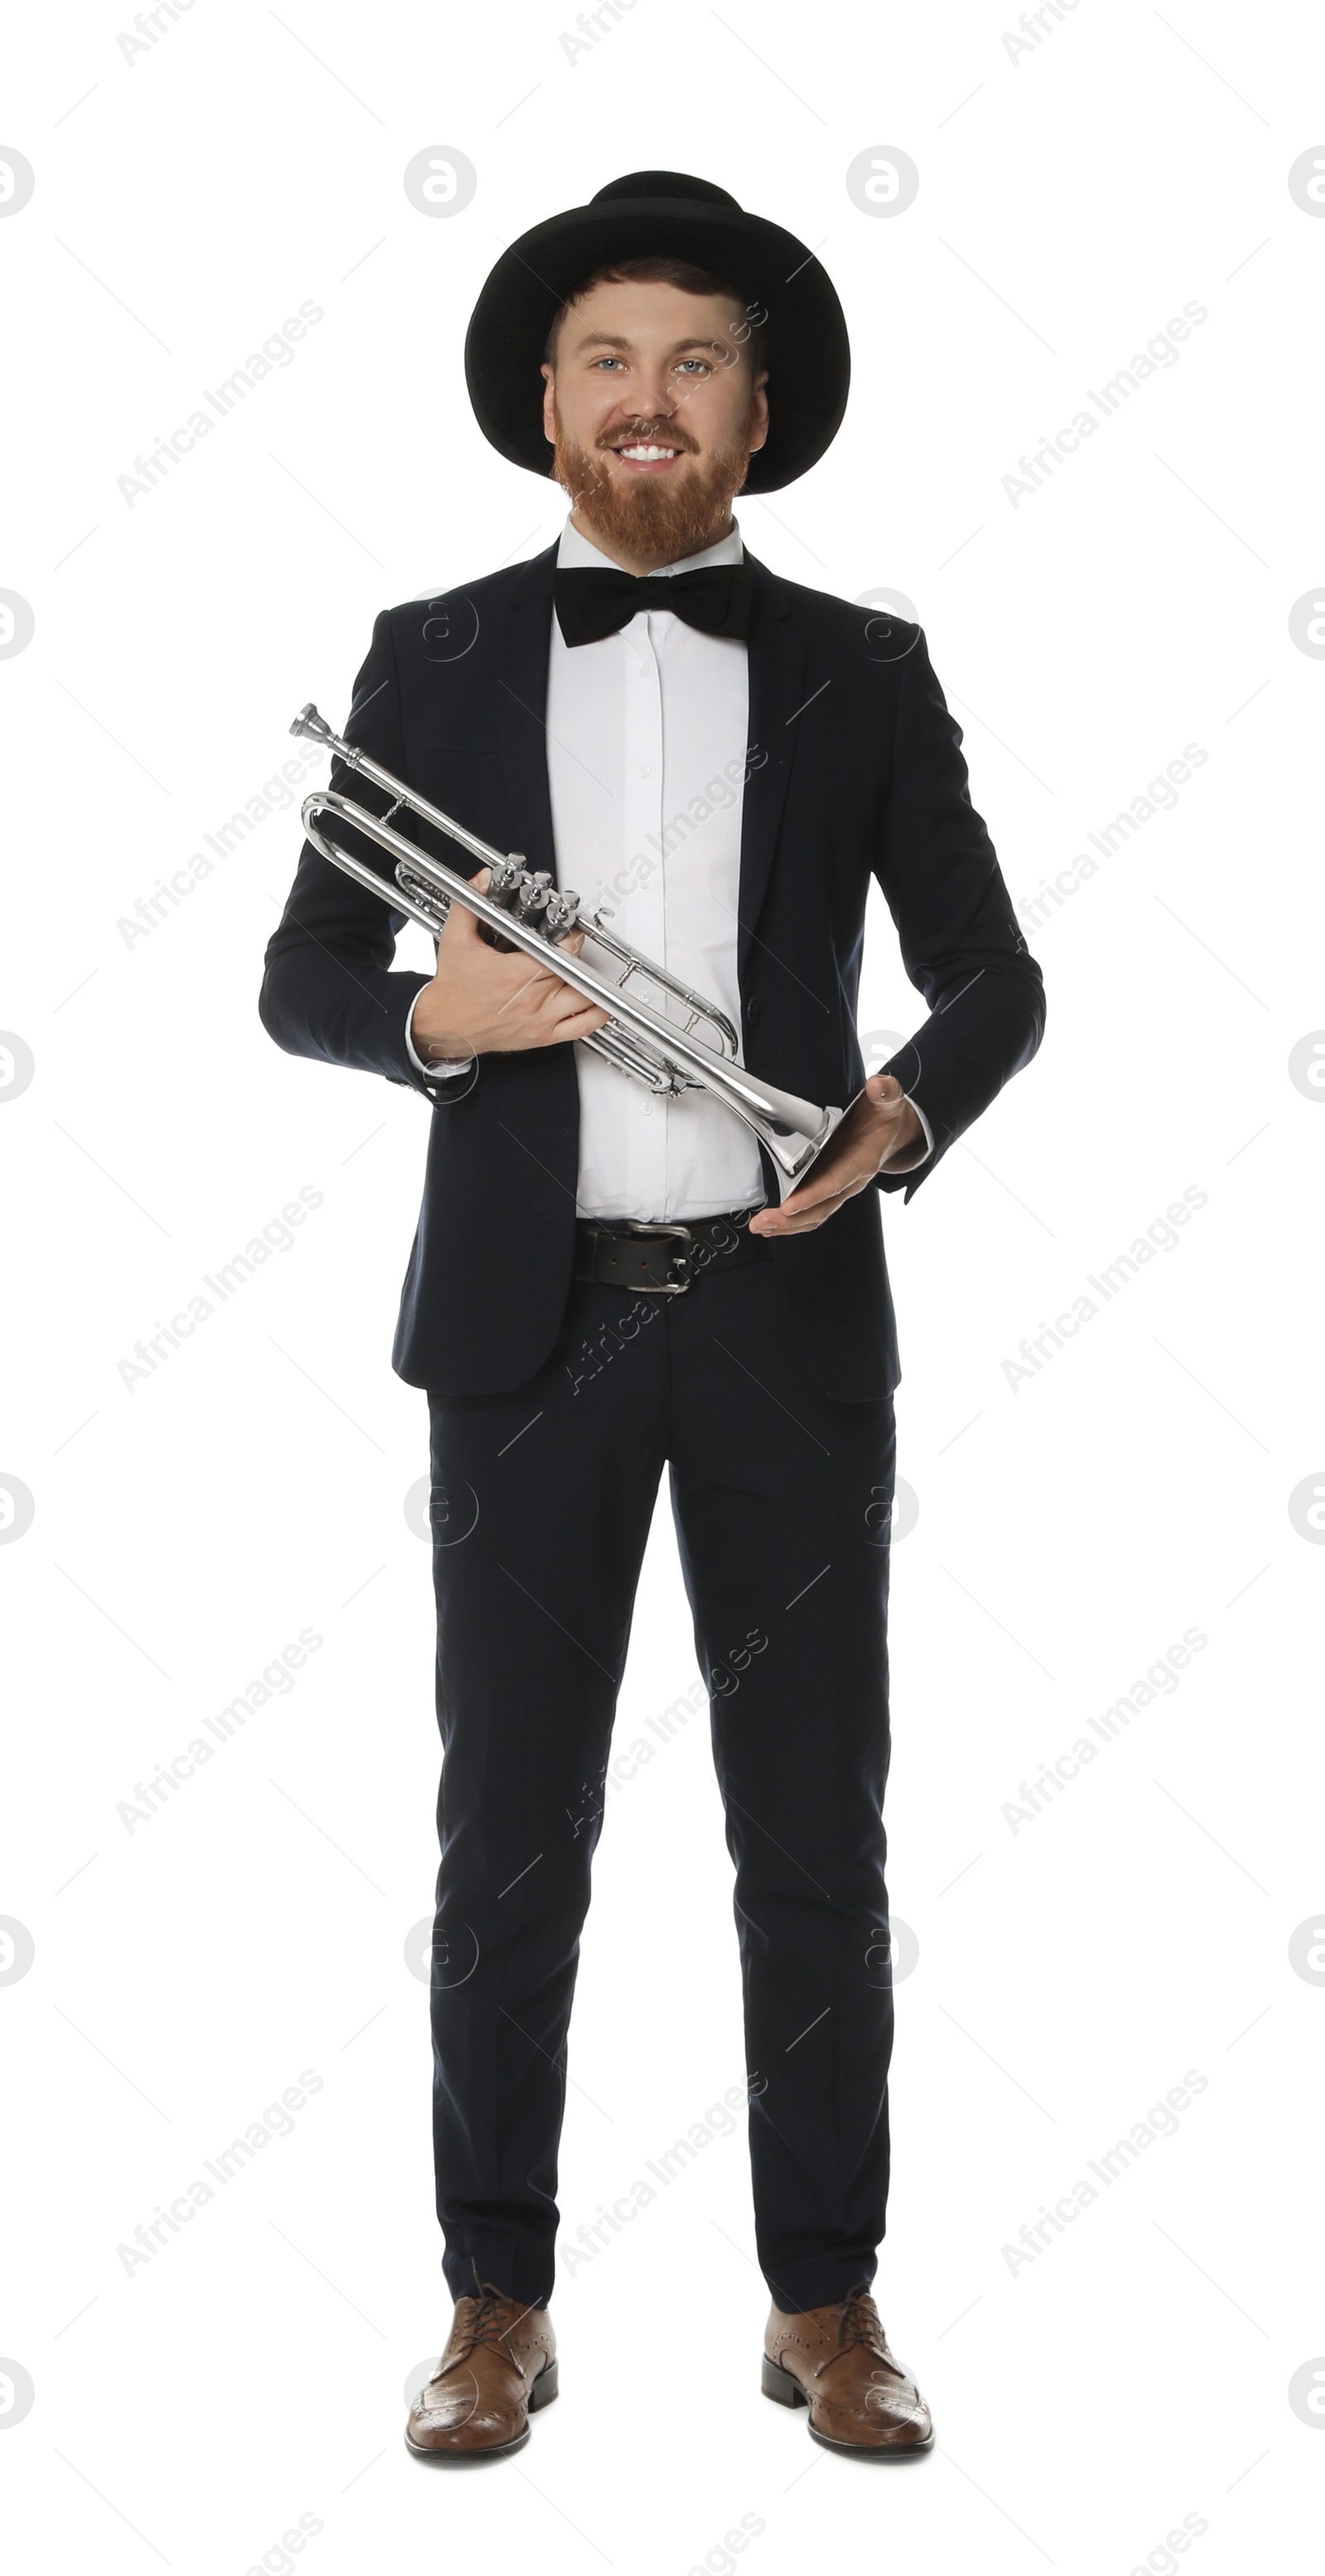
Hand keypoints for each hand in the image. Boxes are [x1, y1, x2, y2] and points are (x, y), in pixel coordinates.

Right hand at [410, 868, 610, 1061]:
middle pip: (575, 971)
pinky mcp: (543, 1036)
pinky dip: (596, 1015)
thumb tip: (482, 880)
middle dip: (578, 956)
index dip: (572, 938)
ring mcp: (541, 1019)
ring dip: (591, 983)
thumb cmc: (453, 988)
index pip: (562, 952)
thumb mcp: (455, 939)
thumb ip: (470, 905)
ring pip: (585, 998)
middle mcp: (533, 998)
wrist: (445, 1025)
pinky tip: (599, 1003)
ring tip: (587, 970)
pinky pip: (582, 1028)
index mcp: (516, 974)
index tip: (569, 931)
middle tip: (574, 947)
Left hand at [747, 1074, 924, 1235]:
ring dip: (787, 1225)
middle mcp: (850, 1179)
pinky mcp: (829, 1188)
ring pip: (814, 1214)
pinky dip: (792, 1221)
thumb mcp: (890, 1100)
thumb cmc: (886, 1119)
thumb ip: (885, 1092)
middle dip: (792, 1219)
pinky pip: (812, 1211)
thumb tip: (877, 1086)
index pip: (835, 1181)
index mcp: (863, 1160)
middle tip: (764, 1222)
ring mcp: (838, 1186)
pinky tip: (772, 1224)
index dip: (813, 1195)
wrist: (892, 1133)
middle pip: (821, 1207)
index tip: (790, 1205)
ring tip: (761, 1226)